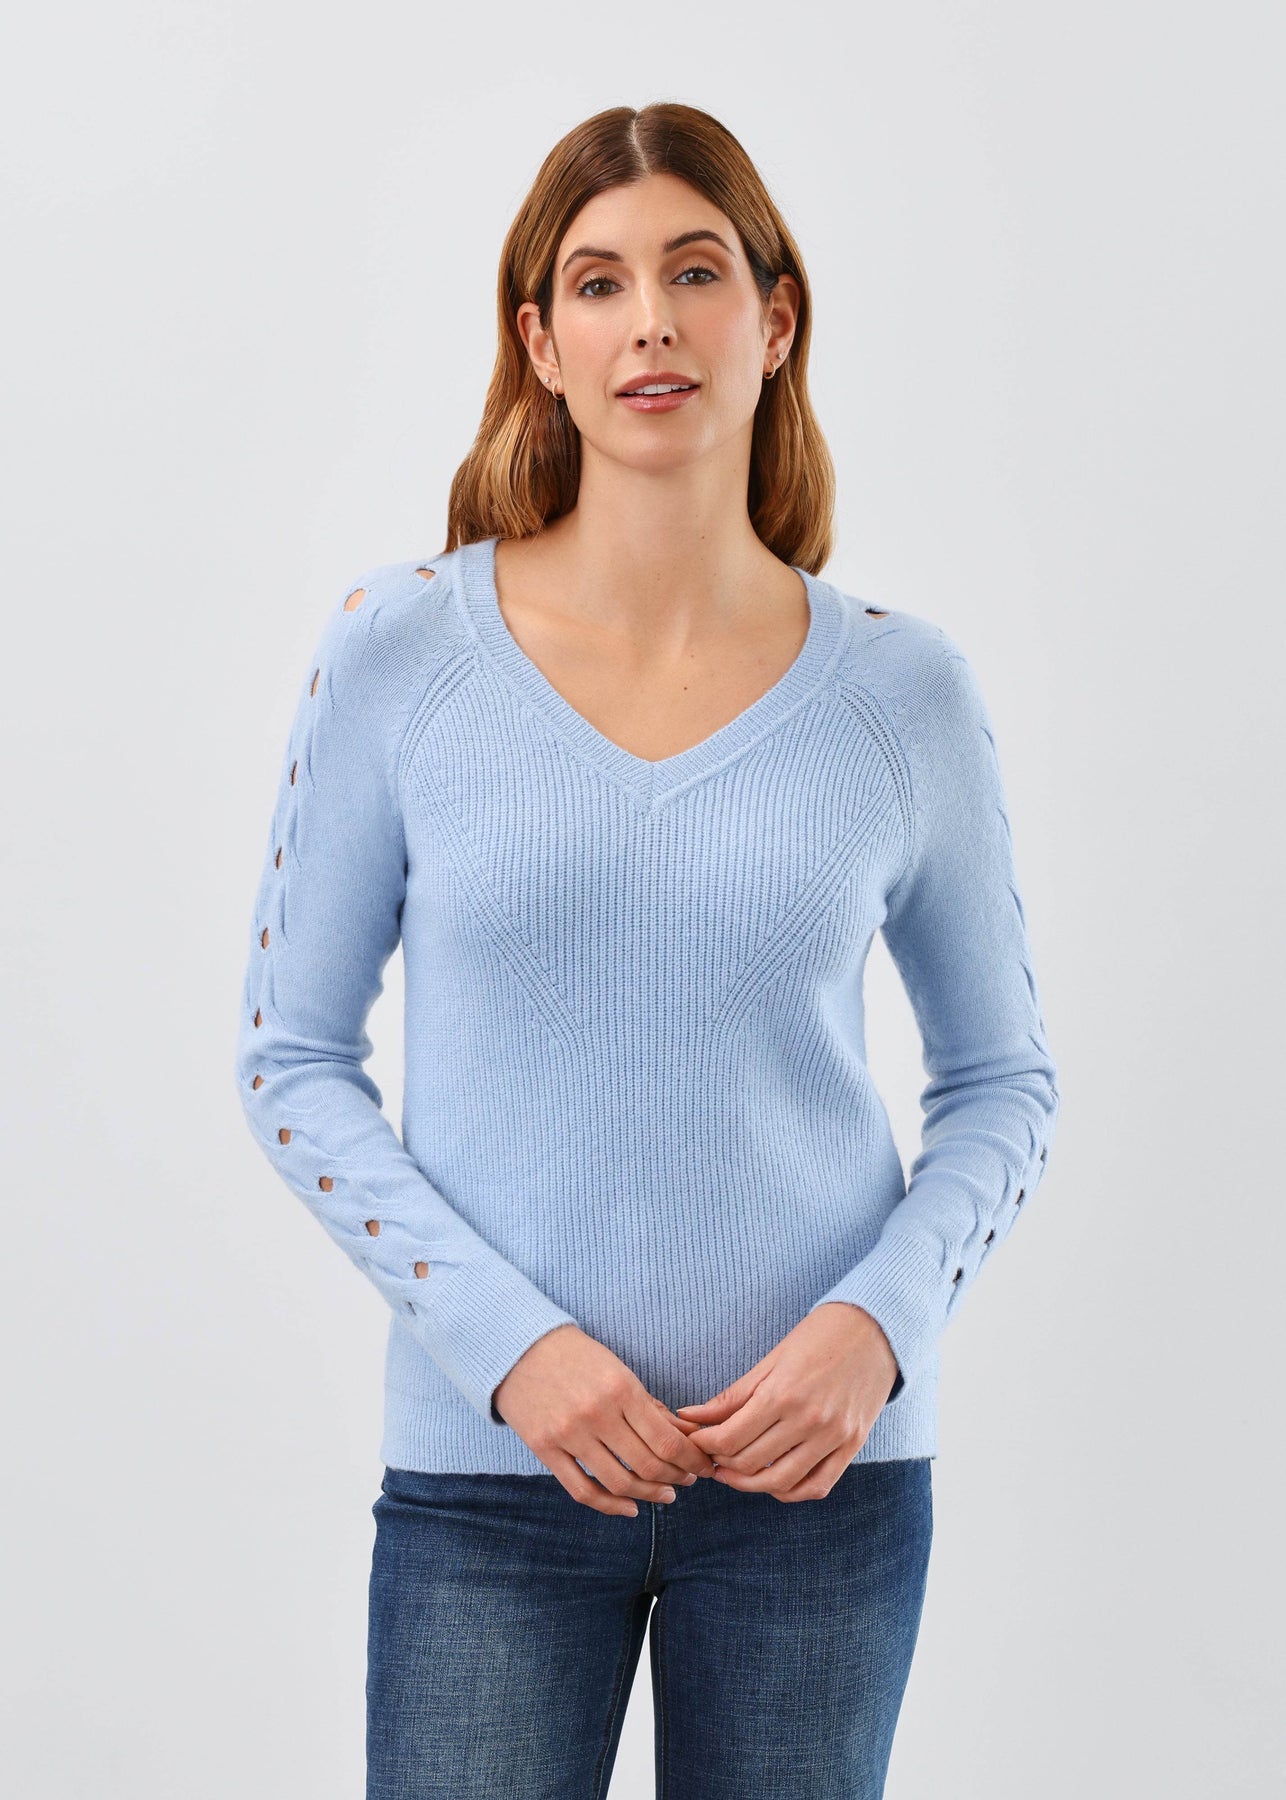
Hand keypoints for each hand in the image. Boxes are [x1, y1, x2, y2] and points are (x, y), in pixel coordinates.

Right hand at [493, 1324, 717, 1516]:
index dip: (692, 1460)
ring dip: (649, 1495)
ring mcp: (568, 1434)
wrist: (519, 1347)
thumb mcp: (619, 1370)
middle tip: (688, 1481)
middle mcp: (596, 1414)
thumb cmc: (577, 1357)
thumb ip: (650, 1406)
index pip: (667, 1439)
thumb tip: (687, 1437)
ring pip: (619, 1483)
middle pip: (647, 1465)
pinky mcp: (545, 1450)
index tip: (704, 1466)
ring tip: (665, 1495)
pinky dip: (610, 1507)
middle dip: (677, 1478)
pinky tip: (630, 1509)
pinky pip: (582, 1491)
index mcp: (620, 1388)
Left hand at [672, 1303, 900, 1501]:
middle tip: (710, 1454)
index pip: (730, 1438)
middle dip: (721, 1462)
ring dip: (748, 1484)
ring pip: (779, 1482)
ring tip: (733, 1471)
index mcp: (782, 1394)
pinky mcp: (852, 1447)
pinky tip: (772, 1481)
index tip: (696, 1439)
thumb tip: (689, 1417)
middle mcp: (808, 1421)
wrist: (875, 1329)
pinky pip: (816, 1487)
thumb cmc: (817, 1337)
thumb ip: (731, 1397)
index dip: (705, 1444)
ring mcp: (833, 1438)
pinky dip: (789, 1491)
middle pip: (750, 1463)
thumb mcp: (770, 1361)